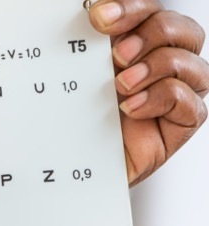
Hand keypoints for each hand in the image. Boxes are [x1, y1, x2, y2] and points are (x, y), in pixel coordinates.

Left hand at [89, 0, 208, 184]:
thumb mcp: (71, 82)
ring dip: (156, 66)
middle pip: (182, 29)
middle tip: (116, 55)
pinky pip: (191, 102)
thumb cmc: (71, 126)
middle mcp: (161, 66)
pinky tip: (132, 108)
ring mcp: (175, 94)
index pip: (151, 11)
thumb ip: (82, 49)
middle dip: (150, 33)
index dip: (132, 7)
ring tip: (121, 86)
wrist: (69, 173)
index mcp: (136, 46)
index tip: (99, 17)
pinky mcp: (180, 125)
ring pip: (192, 61)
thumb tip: (82, 13)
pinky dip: (161, 99)